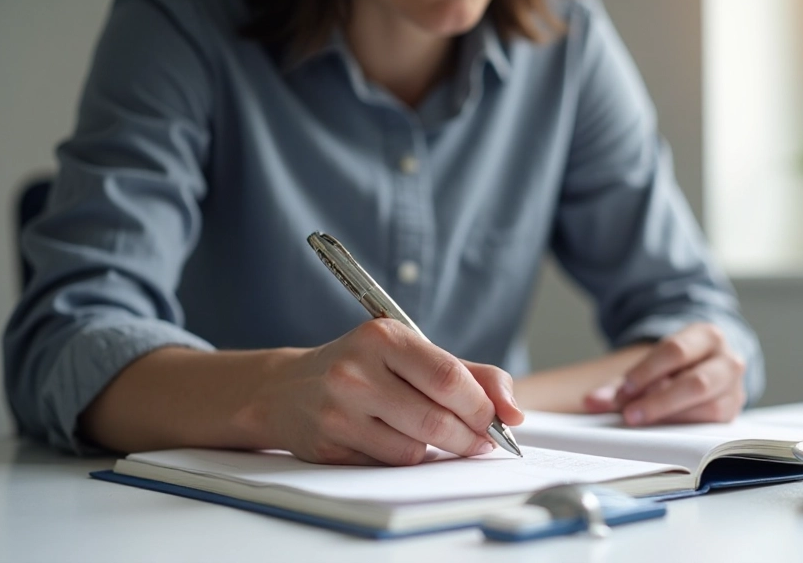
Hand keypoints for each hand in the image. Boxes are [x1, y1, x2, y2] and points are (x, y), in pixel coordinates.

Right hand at [256, 319, 522, 465]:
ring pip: (414, 449)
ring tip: (433, 434)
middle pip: (435, 420)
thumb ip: (471, 374)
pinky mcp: (328, 445)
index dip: (482, 405)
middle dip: (469, 436)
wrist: (288, 388)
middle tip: (481, 439)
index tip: (497, 419)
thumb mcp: (412, 353)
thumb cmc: (364, 367)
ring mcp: (339, 410)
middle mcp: (356, 370)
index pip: (447, 377)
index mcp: (383, 336)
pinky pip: (388, 464)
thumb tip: (514, 410)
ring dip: (436, 449)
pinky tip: (397, 440)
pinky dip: (405, 458)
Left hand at [582, 323, 745, 424]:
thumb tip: (591, 401)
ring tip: (641, 423)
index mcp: (707, 336)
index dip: (646, 372)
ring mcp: (735, 388)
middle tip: (629, 415)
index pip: (675, 351)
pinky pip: (712, 425)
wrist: (704, 368)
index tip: (622, 392)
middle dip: (659, 401)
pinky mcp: (733, 413)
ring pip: (709, 407)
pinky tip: (662, 432)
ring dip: (671, 418)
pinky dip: (684, 428)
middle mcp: (728, 360)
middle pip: (696, 382)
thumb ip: (621, 383)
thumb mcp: (651, 366)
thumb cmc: (675, 365)